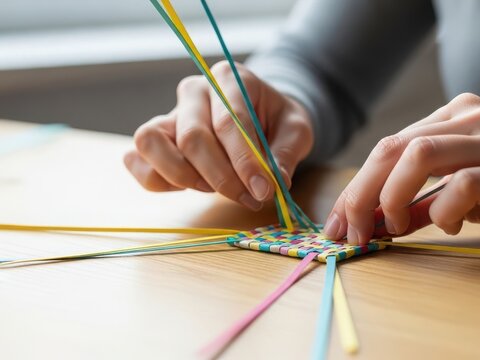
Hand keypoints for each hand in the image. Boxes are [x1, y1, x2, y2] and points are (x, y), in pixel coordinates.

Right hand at [124, 61, 312, 209]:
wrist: (262, 116)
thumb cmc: (277, 120)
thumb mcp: (296, 130)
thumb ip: (286, 155)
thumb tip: (275, 183)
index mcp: (229, 78)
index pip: (229, 122)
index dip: (244, 161)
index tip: (263, 191)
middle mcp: (194, 91)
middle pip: (192, 138)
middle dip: (222, 178)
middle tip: (250, 199)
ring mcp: (170, 113)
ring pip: (152, 142)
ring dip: (184, 177)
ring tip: (216, 190)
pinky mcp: (156, 137)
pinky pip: (138, 160)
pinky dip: (158, 180)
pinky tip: (191, 187)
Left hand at [325, 93, 479, 243]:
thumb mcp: (475, 188)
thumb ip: (431, 198)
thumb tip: (385, 222)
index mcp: (455, 116)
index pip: (389, 146)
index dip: (357, 186)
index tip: (341, 222)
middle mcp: (470, 118)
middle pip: (393, 147)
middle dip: (359, 193)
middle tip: (350, 232)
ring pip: (418, 154)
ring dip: (390, 197)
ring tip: (390, 228)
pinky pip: (463, 184)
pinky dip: (444, 209)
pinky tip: (450, 227)